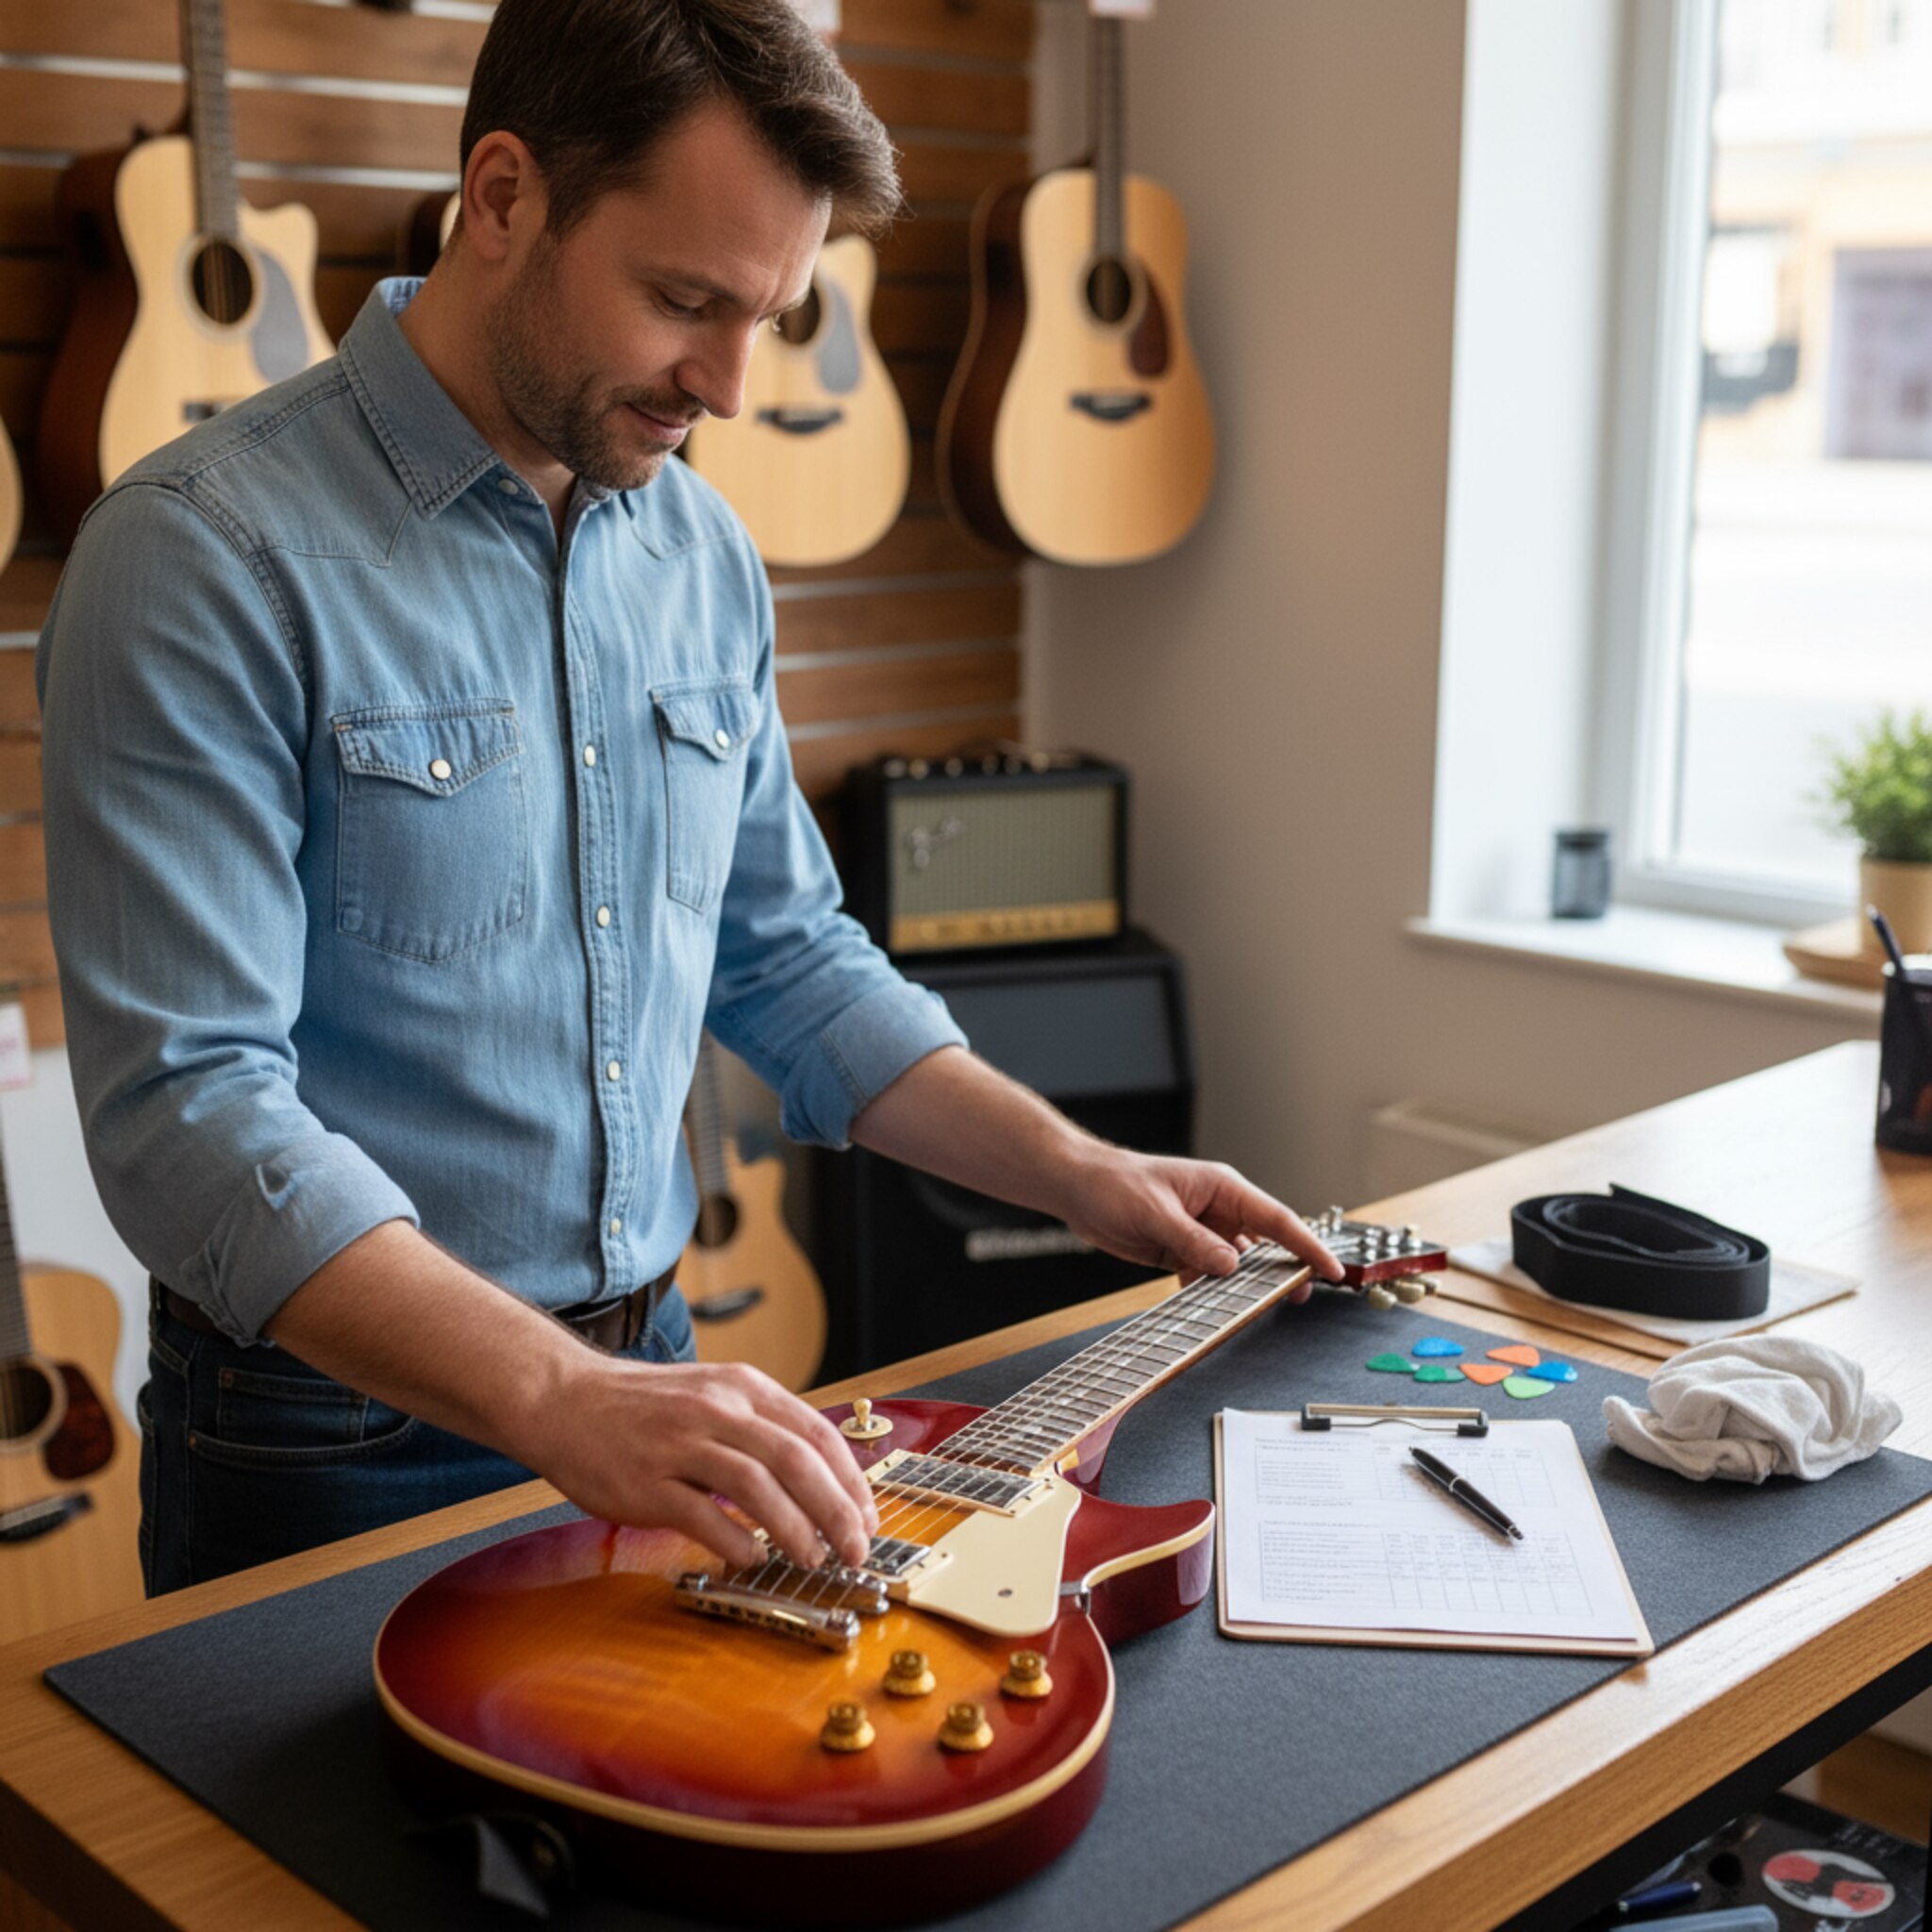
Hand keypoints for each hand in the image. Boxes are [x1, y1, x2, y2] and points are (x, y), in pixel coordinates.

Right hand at [534, 1356, 878, 1571]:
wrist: (564, 1399)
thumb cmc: (643, 1407)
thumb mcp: (712, 1395)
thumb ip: (761, 1428)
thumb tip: (819, 1476)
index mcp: (742, 1388)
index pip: (817, 1432)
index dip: (851, 1479)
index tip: (867, 1517)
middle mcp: (718, 1410)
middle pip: (798, 1460)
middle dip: (838, 1511)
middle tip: (856, 1549)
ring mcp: (681, 1444)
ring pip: (758, 1486)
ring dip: (795, 1530)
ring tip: (813, 1560)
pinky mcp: (648, 1482)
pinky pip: (704, 1517)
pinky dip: (738, 1542)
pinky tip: (753, 1560)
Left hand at [1054, 1149, 1342, 1290]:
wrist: (1078, 1188)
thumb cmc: (1116, 1183)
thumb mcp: (1156, 1213)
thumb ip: (1194, 1241)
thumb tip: (1231, 1266)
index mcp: (1222, 1188)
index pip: (1275, 1218)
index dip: (1307, 1245)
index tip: (1331, 1269)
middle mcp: (1217, 1210)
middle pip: (1263, 1245)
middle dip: (1282, 1271)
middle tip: (1299, 1299)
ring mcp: (1200, 1232)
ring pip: (1236, 1266)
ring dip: (1244, 1289)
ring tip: (1256, 1312)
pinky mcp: (1181, 1251)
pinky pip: (1206, 1277)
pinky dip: (1212, 1295)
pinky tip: (1214, 1313)